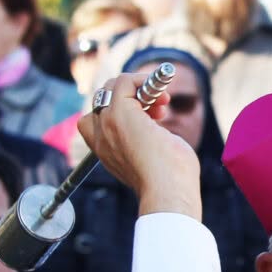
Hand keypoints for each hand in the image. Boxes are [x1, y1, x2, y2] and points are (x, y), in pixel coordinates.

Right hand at [78, 73, 200, 218]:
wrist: (168, 192)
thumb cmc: (171, 181)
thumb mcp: (155, 157)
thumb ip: (147, 141)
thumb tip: (158, 134)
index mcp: (107, 151)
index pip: (102, 119)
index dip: (129, 109)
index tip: (155, 115)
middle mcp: (101, 138)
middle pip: (104, 99)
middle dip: (132, 96)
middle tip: (159, 108)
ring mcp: (107, 125)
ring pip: (110, 89)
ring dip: (137, 87)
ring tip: (162, 103)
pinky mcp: (120, 114)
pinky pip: (124, 82)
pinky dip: (142, 80)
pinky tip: (160, 91)